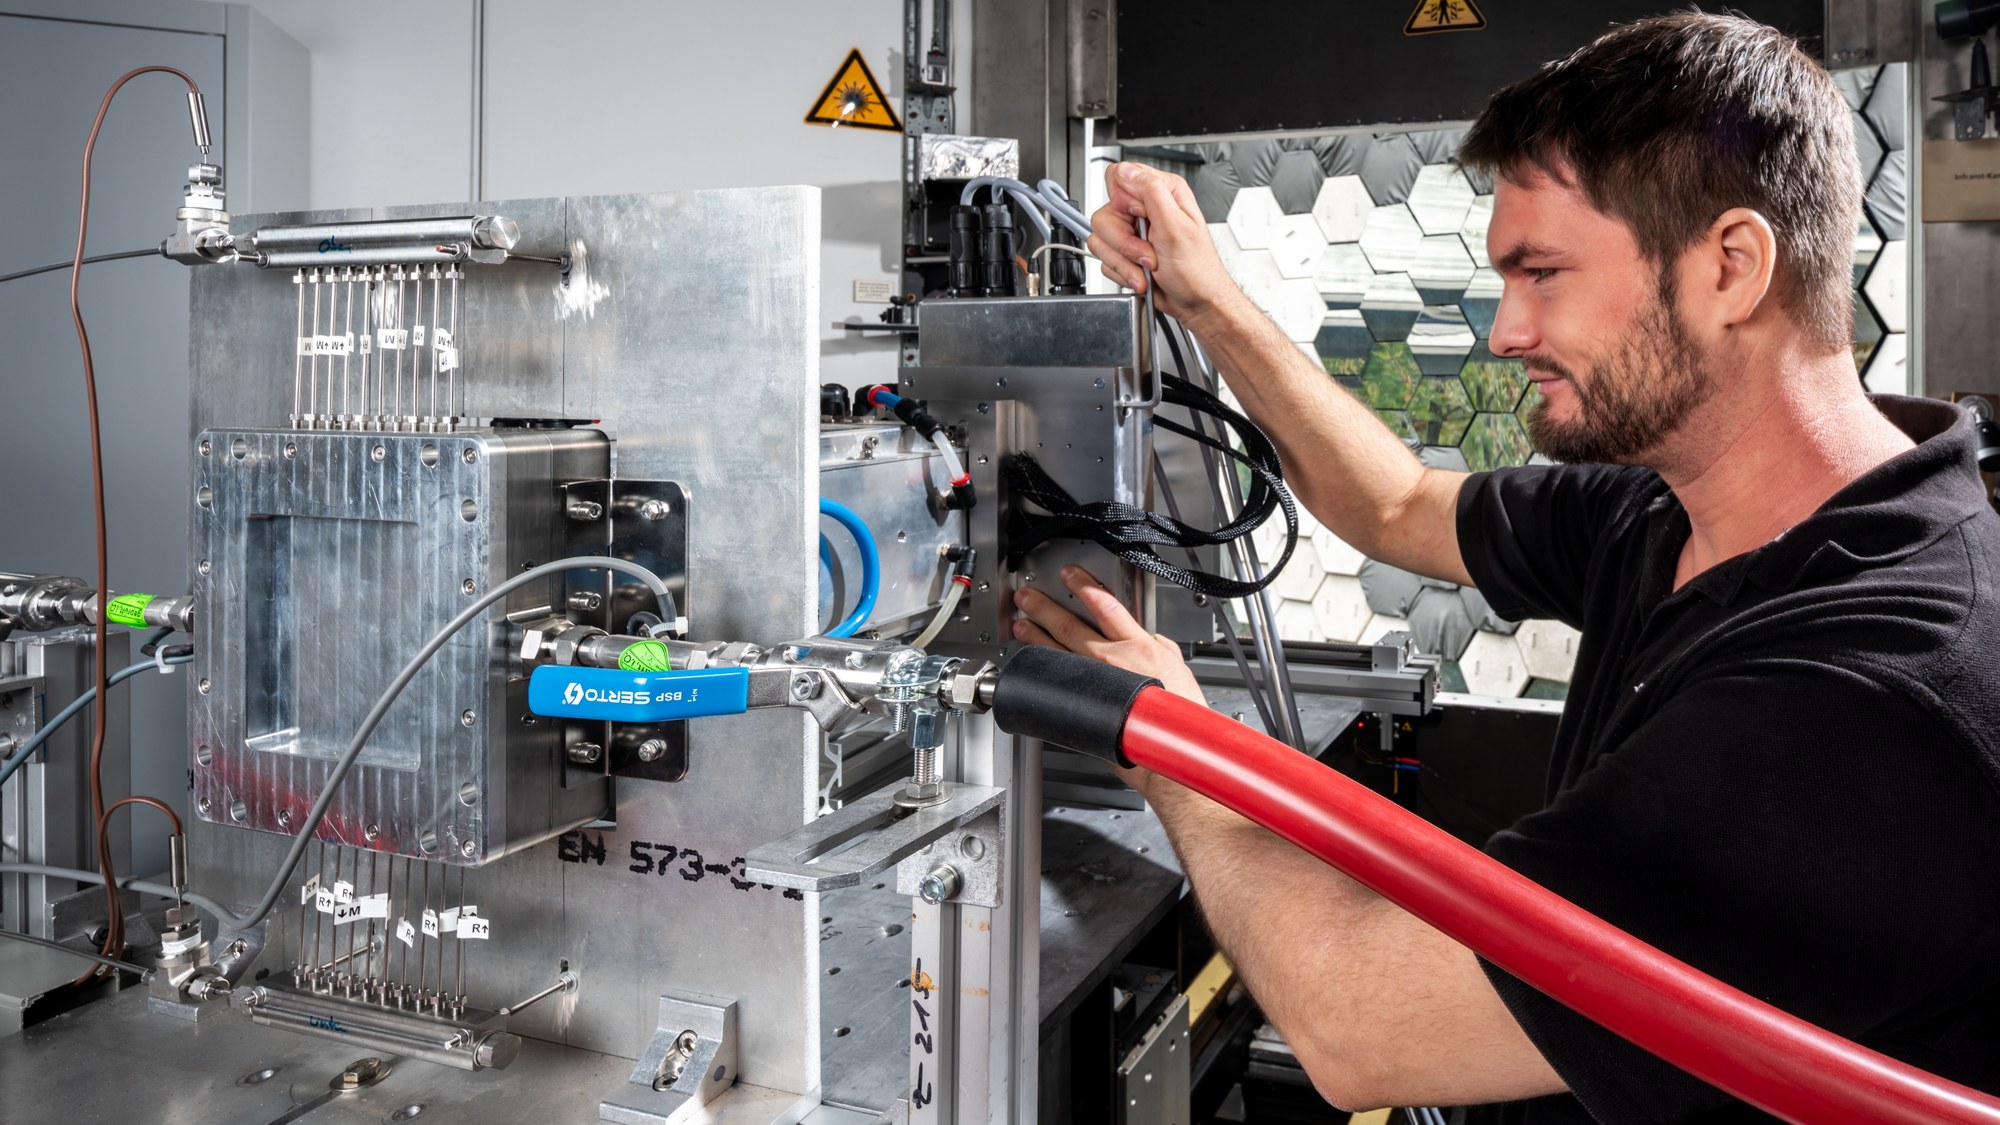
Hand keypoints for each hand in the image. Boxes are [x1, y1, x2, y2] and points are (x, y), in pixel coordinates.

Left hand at [1011, 565, 1204, 705]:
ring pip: (1056, 652)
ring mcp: (1094, 682)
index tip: (1070, 576)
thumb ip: (1165, 651)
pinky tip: (1032, 664)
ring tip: (1022, 624)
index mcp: (1138, 646)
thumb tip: (1158, 642)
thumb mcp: (1180, 670)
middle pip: (1069, 626)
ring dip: (1035, 635)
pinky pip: (1057, 682)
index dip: (1083, 586)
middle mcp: (1111, 660)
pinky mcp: (1085, 705)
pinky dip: (1042, 670)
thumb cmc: (1179, 712)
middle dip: (1044, 607)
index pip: (1105, 605)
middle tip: (1028, 597)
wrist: (1170, 744)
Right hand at [1089, 162, 1248, 329]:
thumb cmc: (1196, 269)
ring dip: (1124, 261)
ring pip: (1101, 239)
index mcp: (1162, 192)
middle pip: (1105, 214)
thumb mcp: (1176, 226)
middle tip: (1148, 253)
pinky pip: (1105, 259)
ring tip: (1148, 268)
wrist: (1196, 302)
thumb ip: (1151, 191)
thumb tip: (1126, 171)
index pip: (1119, 177)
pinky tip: (1142, 276)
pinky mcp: (1125, 253)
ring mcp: (1133, 232)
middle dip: (1124, 242)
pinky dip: (1123, 273)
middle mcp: (1146, 209)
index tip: (1139, 218)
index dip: (1123, 201)